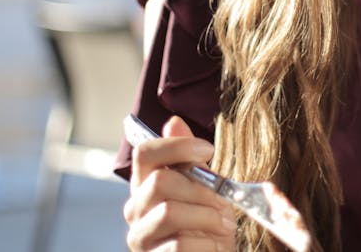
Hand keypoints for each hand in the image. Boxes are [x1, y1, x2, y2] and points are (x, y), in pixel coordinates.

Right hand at [123, 116, 237, 250]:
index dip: (177, 146)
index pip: (144, 153)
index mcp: (146, 185)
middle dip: (202, 189)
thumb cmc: (208, 222)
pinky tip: (214, 245)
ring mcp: (140, 237)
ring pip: (169, 212)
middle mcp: (136, 209)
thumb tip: (174, 122)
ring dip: (207, 217)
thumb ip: (189, 159)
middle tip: (224, 202)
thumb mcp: (205, 187)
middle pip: (160, 182)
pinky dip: (206, 244)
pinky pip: (179, 246)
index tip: (209, 149)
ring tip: (224, 225)